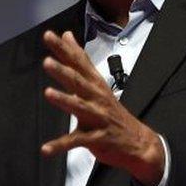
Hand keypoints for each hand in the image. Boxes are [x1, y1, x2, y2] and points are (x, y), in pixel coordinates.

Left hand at [40, 30, 164, 185]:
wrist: (139, 142)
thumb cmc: (112, 111)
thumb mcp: (97, 82)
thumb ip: (79, 60)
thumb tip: (67, 35)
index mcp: (95, 84)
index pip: (78, 62)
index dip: (64, 48)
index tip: (49, 36)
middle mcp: (96, 98)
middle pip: (79, 82)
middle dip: (63, 71)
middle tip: (47, 62)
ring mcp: (97, 118)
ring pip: (79, 107)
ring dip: (64, 101)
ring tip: (48, 93)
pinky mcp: (96, 138)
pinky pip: (76, 142)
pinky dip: (60, 146)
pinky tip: (46, 149)